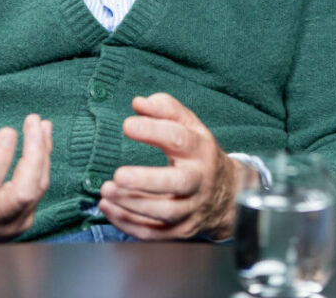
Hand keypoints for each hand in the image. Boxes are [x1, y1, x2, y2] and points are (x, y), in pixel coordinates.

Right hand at [0, 114, 52, 250]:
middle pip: (21, 193)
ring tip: (42, 124)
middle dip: (33, 154)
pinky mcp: (20, 224)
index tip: (8, 130)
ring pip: (36, 191)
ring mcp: (7, 226)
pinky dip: (43, 164)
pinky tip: (42, 140)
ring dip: (43, 155)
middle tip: (33, 120)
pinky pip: (39, 192)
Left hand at [99, 92, 237, 240]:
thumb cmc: (200, 156)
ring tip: (107, 190)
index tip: (127, 125)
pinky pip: (152, 232)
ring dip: (132, 204)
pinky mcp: (180, 230)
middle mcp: (198, 181)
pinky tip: (109, 207)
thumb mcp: (192, 127)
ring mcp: (191, 209)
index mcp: (201, 151)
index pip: (180, 139)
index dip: (153, 131)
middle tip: (118, 175)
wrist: (229, 196)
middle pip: (177, 183)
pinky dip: (127, 222)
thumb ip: (166, 110)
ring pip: (164, 212)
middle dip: (146, 180)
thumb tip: (139, 103)